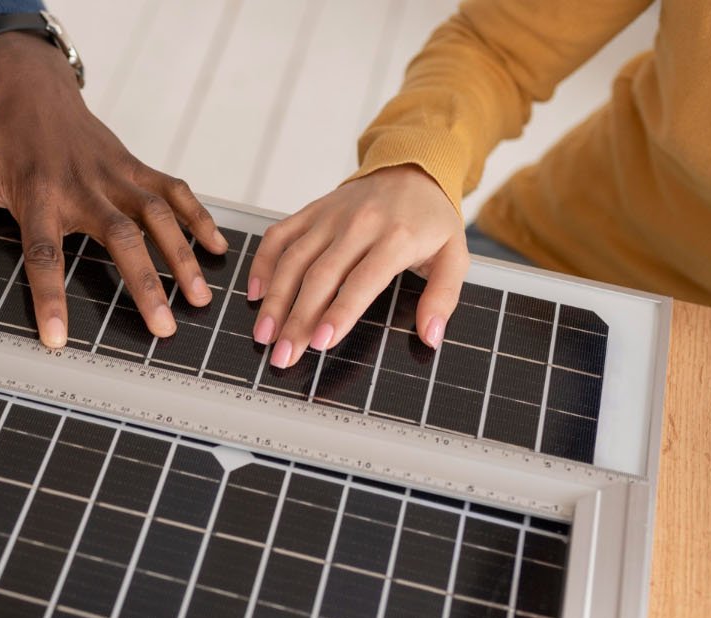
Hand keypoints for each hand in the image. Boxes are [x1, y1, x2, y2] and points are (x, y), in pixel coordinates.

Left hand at [0, 31, 227, 348]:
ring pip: (157, 215)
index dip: (48, 298)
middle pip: (120, 239)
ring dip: (181, 256)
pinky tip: (216, 249)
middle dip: (142, 285)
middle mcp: (82, 185)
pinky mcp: (134, 164)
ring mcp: (114, 173)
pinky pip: (173, 190)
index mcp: (36, 195)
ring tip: (198, 299)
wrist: (30, 82)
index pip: (42, 254)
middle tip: (162, 328)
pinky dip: (197, 217)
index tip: (57, 340)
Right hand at [248, 165, 467, 367]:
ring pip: (293, 260)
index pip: (362, 281)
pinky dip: (263, 263)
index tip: (320, 342)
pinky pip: (279, 236)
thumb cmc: (431, 220)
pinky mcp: (311, 211)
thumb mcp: (455, 256)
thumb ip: (443, 298)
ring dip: (275, 300)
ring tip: (264, 334)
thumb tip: (431, 337)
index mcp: (397, 238)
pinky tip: (256, 293)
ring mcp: (330, 216)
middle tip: (283, 356)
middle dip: (297, 320)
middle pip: (320, 277)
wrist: (413, 168)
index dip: (339, 313)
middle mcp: (359, 224)